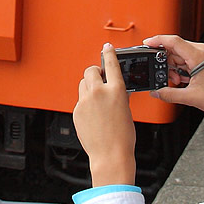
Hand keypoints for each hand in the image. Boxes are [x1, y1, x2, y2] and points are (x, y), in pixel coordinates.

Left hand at [73, 44, 136, 186]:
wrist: (110, 155)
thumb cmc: (123, 137)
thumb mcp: (126, 111)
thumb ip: (119, 96)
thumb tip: (115, 89)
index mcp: (116, 90)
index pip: (111, 63)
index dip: (109, 53)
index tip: (107, 48)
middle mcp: (99, 92)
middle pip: (91, 71)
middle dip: (95, 73)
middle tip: (100, 78)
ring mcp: (85, 102)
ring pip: (83, 85)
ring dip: (89, 87)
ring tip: (97, 100)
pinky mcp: (77, 112)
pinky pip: (80, 101)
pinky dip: (86, 104)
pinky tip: (93, 115)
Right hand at [141, 35, 203, 112]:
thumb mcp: (190, 97)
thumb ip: (169, 94)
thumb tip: (156, 92)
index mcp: (198, 55)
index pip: (174, 41)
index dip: (158, 40)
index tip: (148, 43)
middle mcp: (202, 51)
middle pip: (175, 48)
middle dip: (167, 61)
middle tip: (166, 75)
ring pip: (180, 54)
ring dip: (174, 67)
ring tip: (177, 81)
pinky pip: (187, 59)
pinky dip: (181, 68)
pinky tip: (182, 79)